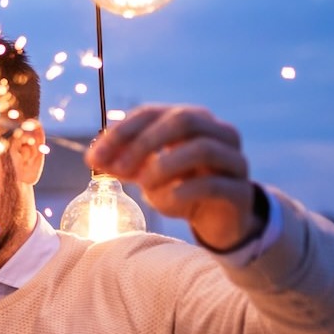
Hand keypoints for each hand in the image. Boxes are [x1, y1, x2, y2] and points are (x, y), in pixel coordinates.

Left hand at [87, 105, 262, 249]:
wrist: (220, 220)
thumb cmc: (181, 188)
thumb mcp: (147, 174)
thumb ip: (124, 164)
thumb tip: (94, 158)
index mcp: (192, 121)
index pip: (152, 113)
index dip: (121, 132)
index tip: (94, 157)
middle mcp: (218, 133)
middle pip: (183, 120)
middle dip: (144, 143)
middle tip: (119, 168)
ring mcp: (234, 160)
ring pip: (202, 148)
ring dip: (164, 166)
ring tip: (145, 185)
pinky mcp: (240, 191)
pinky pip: (213, 183)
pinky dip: (183, 191)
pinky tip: (165, 199)